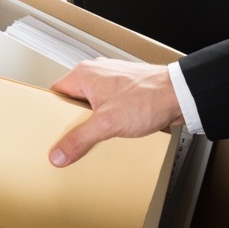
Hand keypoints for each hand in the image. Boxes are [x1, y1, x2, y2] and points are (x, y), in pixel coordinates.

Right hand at [49, 59, 182, 166]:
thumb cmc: (149, 96)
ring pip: (92, 107)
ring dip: (93, 124)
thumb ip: (79, 139)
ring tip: (94, 139)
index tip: (48, 130)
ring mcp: (113, 83)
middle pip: (73, 103)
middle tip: (71, 139)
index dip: (50, 113)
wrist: (180, 95)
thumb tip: (59, 153)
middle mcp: (97, 74)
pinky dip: (108, 122)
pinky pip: (108, 109)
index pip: (55, 94)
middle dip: (73, 123)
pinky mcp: (127, 93)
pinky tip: (113, 135)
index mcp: (84, 75)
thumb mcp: (106, 123)